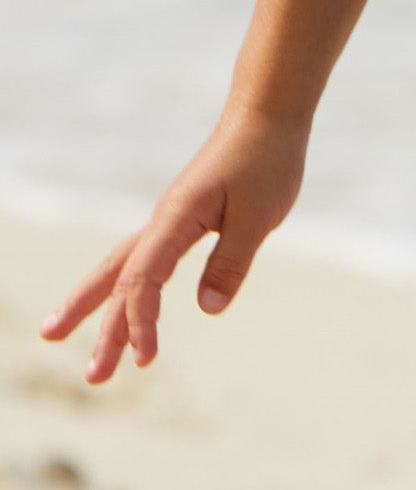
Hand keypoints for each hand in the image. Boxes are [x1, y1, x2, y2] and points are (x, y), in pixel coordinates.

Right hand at [38, 109, 307, 382]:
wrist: (267, 112)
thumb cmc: (265, 158)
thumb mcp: (258, 215)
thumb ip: (230, 261)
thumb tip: (206, 310)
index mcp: (176, 217)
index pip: (144, 278)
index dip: (140, 321)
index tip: (146, 360)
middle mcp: (164, 220)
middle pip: (116, 277)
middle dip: (94, 324)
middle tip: (88, 377)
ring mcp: (170, 219)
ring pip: (125, 269)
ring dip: (104, 309)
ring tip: (74, 344)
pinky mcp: (184, 218)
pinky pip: (148, 261)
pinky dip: (133, 289)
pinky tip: (128, 307)